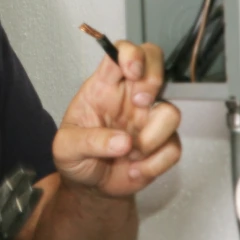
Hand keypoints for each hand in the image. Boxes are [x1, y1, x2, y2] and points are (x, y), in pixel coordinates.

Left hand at [54, 41, 181, 198]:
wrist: (89, 186)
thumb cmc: (75, 156)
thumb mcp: (66, 148)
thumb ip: (88, 141)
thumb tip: (122, 141)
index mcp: (103, 87)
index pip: (119, 53)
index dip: (131, 54)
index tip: (132, 72)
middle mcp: (129, 97)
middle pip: (155, 63)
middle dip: (153, 78)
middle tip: (140, 102)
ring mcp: (148, 120)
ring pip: (171, 111)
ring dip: (152, 136)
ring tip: (130, 152)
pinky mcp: (162, 145)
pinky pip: (173, 147)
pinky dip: (154, 164)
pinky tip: (134, 169)